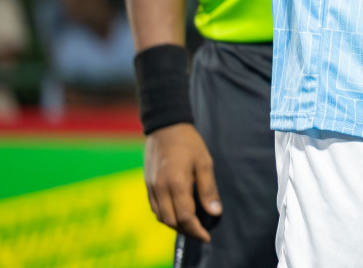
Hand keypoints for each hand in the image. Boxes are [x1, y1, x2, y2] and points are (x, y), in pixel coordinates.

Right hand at [143, 122, 219, 242]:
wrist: (165, 127)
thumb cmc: (189, 143)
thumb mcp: (204, 163)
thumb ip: (208, 189)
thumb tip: (215, 212)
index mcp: (175, 184)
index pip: (185, 217)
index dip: (196, 230)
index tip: (207, 236)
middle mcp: (160, 189)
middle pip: (171, 221)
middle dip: (186, 231)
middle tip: (201, 232)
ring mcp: (151, 188)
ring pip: (161, 217)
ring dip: (175, 225)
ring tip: (191, 226)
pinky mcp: (147, 185)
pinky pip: (155, 208)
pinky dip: (166, 216)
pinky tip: (177, 213)